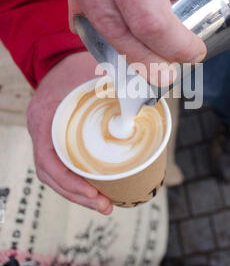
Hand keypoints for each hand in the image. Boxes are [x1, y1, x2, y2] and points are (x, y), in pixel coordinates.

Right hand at [27, 52, 112, 214]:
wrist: (58, 60)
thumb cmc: (75, 65)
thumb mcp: (94, 70)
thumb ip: (117, 82)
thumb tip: (152, 94)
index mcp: (45, 116)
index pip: (48, 159)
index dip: (69, 181)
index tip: (92, 193)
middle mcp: (41, 129)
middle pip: (52, 174)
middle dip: (78, 195)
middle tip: (105, 206)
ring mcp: (46, 135)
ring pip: (55, 173)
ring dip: (78, 193)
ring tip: (104, 205)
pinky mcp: (55, 139)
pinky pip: (61, 164)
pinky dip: (76, 180)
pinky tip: (95, 188)